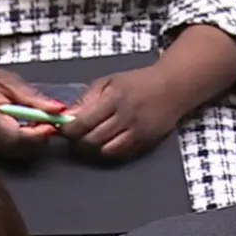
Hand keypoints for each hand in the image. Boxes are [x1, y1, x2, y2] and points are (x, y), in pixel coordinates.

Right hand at [0, 65, 61, 159]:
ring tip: (34, 124)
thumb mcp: (8, 82)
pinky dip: (20, 144)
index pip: (17, 135)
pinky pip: (7, 152)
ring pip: (15, 153)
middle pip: (18, 148)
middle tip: (47, 123)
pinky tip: (22, 129)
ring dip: (31, 142)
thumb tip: (60, 109)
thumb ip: (33, 98)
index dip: (39, 133)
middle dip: (38, 139)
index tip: (53, 124)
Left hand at [59, 66, 185, 160]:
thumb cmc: (138, 82)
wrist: (172, 87)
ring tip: (88, 141)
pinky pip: (121, 154)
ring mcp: (136, 131)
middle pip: (92, 139)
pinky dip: (109, 152)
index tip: (63, 129)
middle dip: (78, 141)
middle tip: (73, 136)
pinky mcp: (145, 142)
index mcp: (114, 97)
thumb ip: (88, 98)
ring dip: (93, 148)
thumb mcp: (109, 81)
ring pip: (106, 150)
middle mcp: (125, 116)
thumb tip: (68, 115)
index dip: (68, 130)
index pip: (83, 122)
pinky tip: (105, 144)